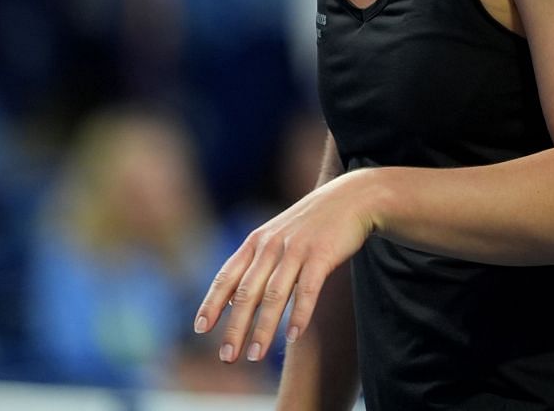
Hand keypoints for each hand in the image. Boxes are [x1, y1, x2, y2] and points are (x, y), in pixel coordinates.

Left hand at [195, 168, 380, 363]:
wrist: (352, 197)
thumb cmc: (312, 223)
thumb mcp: (277, 236)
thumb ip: (255, 264)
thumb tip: (229, 301)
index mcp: (257, 241)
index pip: (227, 276)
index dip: (212, 303)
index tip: (201, 329)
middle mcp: (271, 245)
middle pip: (246, 293)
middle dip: (235, 327)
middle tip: (227, 357)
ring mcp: (296, 249)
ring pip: (274, 295)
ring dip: (263, 329)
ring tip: (255, 356)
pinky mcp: (321, 254)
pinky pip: (307, 289)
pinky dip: (299, 314)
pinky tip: (293, 337)